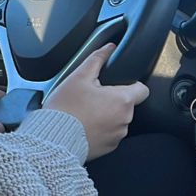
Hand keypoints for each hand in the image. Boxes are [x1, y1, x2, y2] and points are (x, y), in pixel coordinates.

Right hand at [45, 43, 148, 160]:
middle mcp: (125, 119)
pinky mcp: (109, 147)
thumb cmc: (66, 109)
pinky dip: (101, 130)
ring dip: (107, 115)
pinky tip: (85, 126)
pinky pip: (110, 134)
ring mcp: (118, 135)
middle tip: (92, 98)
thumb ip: (97, 59)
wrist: (53, 140)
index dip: (132, 85)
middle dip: (113, 100)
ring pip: (118, 120)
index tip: (118, 85)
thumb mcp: (79, 77)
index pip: (142, 90)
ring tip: (86, 113)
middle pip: (127, 105)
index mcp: (122, 100)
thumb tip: (109, 47)